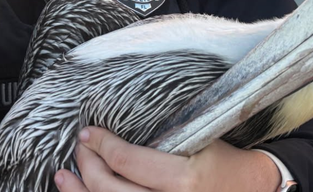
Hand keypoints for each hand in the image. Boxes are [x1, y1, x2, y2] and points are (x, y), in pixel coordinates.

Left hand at [53, 127, 281, 191]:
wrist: (249, 190)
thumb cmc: (224, 161)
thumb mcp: (201, 140)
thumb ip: (163, 138)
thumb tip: (118, 126)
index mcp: (183, 180)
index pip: (126, 161)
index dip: (101, 145)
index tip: (89, 132)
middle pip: (108, 189)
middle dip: (87, 164)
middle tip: (81, 147)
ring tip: (63, 177)